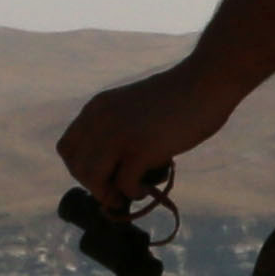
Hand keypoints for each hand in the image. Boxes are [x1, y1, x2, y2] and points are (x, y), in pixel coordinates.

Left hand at [59, 64, 243, 203]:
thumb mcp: (134, 108)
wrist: (207, 82)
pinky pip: (124, 184)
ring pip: (92, 178)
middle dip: (94, 184)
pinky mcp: (140, 149)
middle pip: (76, 166)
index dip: (80, 167)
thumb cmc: (180, 96)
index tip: (104, 173)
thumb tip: (117, 166)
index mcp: (97, 108)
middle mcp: (100, 120)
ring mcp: (119, 134)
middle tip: (117, 189)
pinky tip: (147, 188)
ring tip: (130, 191)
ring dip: (108, 193)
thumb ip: (120, 129)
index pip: (67, 148)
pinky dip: (133, 193)